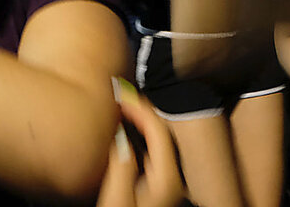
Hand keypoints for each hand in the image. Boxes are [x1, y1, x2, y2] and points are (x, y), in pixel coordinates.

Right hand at [97, 84, 183, 206]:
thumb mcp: (116, 200)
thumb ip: (121, 166)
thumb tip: (122, 134)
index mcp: (168, 179)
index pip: (159, 132)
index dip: (140, 109)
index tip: (121, 93)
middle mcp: (172, 179)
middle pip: (161, 134)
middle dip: (142, 111)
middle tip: (122, 93)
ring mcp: (166, 183)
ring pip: (157, 142)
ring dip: (140, 122)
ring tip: (121, 105)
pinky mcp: (156, 187)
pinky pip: (150, 153)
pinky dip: (138, 137)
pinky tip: (124, 130)